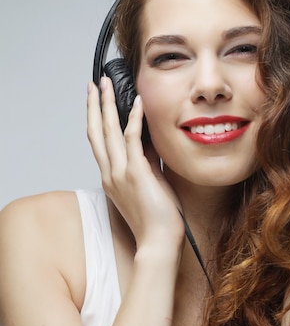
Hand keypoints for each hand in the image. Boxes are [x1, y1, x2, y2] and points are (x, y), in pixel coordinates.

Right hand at [87, 77, 183, 247]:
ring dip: (107, 104)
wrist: (158, 242)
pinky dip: (134, 119)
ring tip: (106, 84)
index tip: (96, 101)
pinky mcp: (136, 173)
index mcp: (111, 178)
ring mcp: (120, 173)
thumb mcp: (147, 185)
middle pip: (96, 132)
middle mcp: (110, 173)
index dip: (95, 119)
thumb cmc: (156, 219)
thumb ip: (145, 163)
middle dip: (95, 105)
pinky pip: (133, 139)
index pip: (98, 142)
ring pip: (108, 131)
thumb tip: (148, 141)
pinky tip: (137, 103)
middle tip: (95, 83)